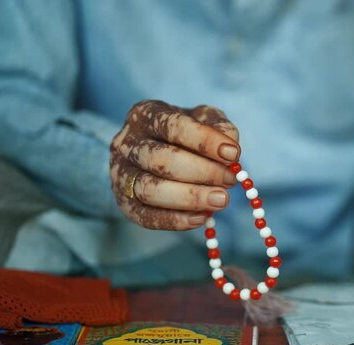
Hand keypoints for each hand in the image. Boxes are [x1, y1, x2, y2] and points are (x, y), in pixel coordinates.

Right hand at [110, 100, 239, 229]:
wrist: (154, 153)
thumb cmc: (185, 134)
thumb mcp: (203, 119)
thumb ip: (219, 127)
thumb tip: (230, 149)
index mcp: (145, 115)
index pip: (174, 126)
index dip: (205, 141)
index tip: (234, 154)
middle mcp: (126, 143)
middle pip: (162, 160)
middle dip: (202, 172)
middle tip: (230, 180)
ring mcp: (120, 174)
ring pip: (151, 190)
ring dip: (190, 198)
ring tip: (221, 200)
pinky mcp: (123, 202)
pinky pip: (146, 217)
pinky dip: (175, 220)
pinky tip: (201, 218)